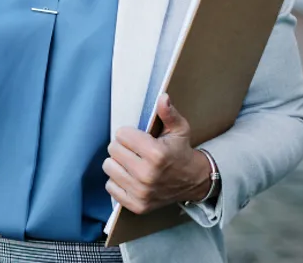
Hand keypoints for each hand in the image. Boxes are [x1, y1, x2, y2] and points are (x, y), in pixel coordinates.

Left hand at [104, 94, 213, 213]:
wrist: (194, 182)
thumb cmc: (181, 152)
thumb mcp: (179, 130)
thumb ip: (168, 113)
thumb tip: (162, 97)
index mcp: (156, 154)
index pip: (121, 134)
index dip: (129, 134)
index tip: (139, 139)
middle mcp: (147, 175)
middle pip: (112, 150)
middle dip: (122, 147)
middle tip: (136, 151)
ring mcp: (141, 192)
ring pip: (109, 167)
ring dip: (118, 163)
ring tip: (133, 163)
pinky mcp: (137, 205)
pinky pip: (110, 187)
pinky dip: (118, 181)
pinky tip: (131, 178)